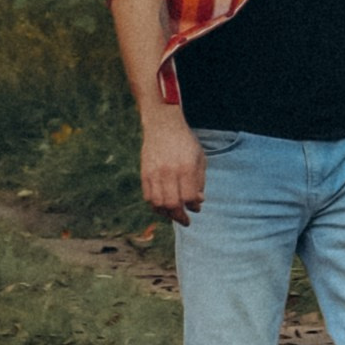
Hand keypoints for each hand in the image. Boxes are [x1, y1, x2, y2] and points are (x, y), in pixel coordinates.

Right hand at [141, 108, 206, 224]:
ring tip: (174, 214)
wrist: (163, 124)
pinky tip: (163, 206)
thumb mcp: (199, 157)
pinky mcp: (144, 173)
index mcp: (185, 167)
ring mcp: (154, 173)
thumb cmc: (185, 142)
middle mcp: (169, 171)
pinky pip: (148, 197)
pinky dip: (156, 206)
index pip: (189, 197)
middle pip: (172, 204)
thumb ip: (200, 181)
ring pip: (158, 204)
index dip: (194, 206)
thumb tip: (198, 202)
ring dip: (167, 214)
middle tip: (185, 220)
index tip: (197, 207)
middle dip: (180, 217)